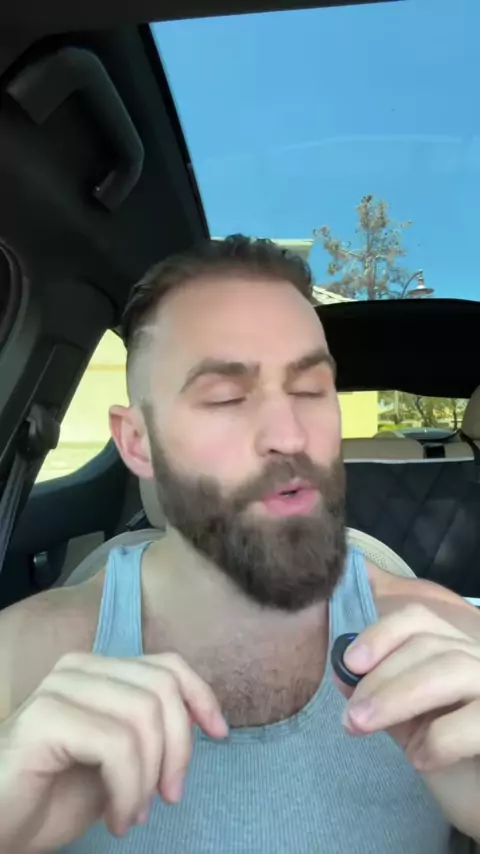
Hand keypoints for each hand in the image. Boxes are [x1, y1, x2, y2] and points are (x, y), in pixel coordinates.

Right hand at [0, 651, 226, 852]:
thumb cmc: (53, 797)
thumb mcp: (118, 762)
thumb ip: (151, 733)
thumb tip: (200, 725)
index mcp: (99, 671)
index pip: (167, 665)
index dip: (201, 696)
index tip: (219, 735)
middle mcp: (79, 668)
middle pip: (162, 688)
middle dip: (179, 748)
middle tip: (170, 797)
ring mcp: (59, 688)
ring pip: (143, 717)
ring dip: (150, 778)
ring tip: (135, 815)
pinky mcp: (45, 717)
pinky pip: (115, 745)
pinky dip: (128, 789)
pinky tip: (118, 819)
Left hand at [335, 603, 479, 841]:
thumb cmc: (454, 760)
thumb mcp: (411, 725)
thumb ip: (382, 697)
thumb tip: (341, 673)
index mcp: (456, 650)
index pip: (420, 618)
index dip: (382, 633)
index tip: (350, 662)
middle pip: (429, 645)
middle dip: (380, 677)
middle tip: (349, 716)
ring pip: (451, 669)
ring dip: (397, 697)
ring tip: (363, 726)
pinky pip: (475, 719)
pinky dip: (439, 738)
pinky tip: (420, 760)